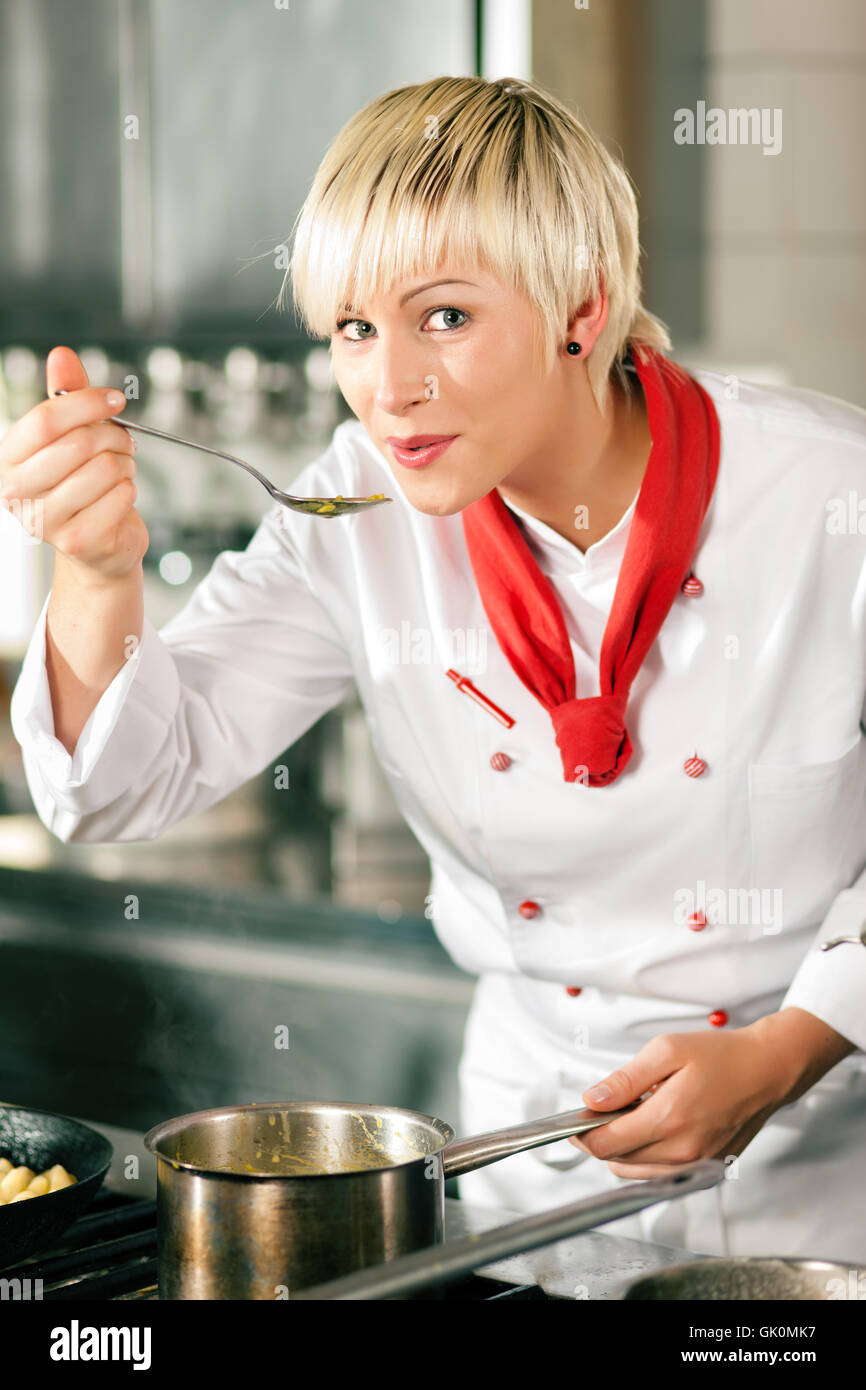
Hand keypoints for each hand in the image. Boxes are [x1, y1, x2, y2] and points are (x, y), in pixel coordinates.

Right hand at [0, 345, 146, 580]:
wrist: (96, 542)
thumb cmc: (80, 483)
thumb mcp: (70, 435)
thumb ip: (65, 395)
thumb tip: (61, 355)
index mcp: (8, 460)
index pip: (45, 419)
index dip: (86, 403)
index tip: (114, 400)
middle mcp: (17, 492)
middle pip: (78, 443)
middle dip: (113, 436)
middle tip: (123, 441)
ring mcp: (46, 520)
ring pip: (105, 469)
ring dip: (125, 464)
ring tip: (119, 471)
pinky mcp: (78, 540)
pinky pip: (122, 496)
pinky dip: (130, 491)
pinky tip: (119, 497)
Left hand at [568, 1018, 802, 1178]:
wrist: (768, 1071)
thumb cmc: (722, 1057)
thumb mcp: (666, 1050)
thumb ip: (625, 1079)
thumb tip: (592, 1100)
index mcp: (670, 1118)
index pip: (606, 1144)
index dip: (582, 1133)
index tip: (576, 1119)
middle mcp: (683, 1151)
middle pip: (617, 1161)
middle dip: (602, 1137)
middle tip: (608, 1108)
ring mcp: (696, 1165)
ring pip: (636, 1173)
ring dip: (623, 1150)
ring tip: (637, 1114)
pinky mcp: (707, 1170)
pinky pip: (660, 1174)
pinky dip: (646, 1158)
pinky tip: (656, 1128)